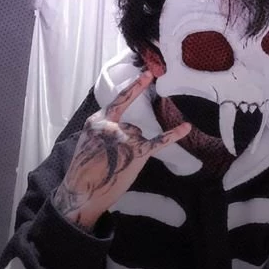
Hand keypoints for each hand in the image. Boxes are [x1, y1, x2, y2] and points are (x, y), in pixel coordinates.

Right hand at [54, 71, 190, 230]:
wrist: (82, 193)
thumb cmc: (84, 169)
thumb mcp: (88, 141)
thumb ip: (106, 130)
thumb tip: (128, 131)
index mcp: (97, 121)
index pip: (120, 101)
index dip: (135, 87)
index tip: (149, 75)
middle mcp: (112, 126)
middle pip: (131, 126)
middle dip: (126, 141)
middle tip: (111, 159)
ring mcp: (125, 138)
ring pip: (139, 136)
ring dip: (133, 149)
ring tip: (118, 164)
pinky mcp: (137, 152)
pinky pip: (159, 141)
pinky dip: (174, 135)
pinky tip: (186, 127)